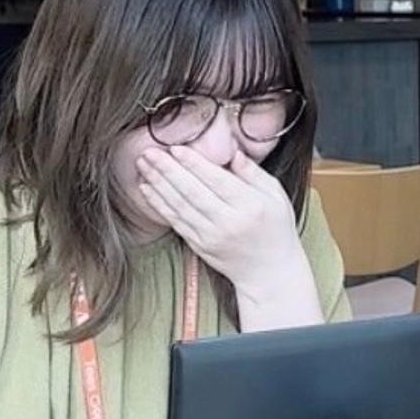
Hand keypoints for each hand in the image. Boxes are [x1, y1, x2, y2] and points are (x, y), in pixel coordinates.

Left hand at [135, 145, 307, 298]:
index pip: (217, 180)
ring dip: (158, 184)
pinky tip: (147, 189)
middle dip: (167, 169)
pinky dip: (159, 204)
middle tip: (149, 152)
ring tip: (142, 165)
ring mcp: (211, 236)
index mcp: (250, 206)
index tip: (175, 148)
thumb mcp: (276, 196)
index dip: (194, 163)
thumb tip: (232, 152)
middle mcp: (229, 222)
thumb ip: (254, 173)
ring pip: (179, 206)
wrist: (269, 270)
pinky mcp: (199, 245)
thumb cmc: (276, 228)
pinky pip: (175, 221)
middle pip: (192, 191)